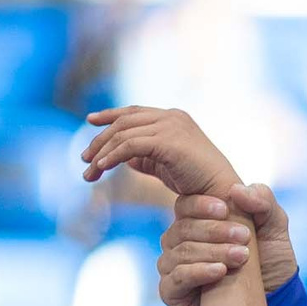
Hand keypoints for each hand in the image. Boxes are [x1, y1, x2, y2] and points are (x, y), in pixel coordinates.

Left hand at [80, 106, 240, 199]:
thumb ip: (146, 156)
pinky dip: (112, 156)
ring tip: (90, 171)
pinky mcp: (168, 141)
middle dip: (99, 139)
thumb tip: (122, 157)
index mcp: (173, 118)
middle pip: (123, 121)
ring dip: (101, 152)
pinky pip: (130, 146)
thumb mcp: (166, 165)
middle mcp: (171, 116)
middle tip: (84, 159)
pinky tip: (102, 168)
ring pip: (123, 133)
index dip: (110, 114)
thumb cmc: (198, 183)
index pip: (134, 111)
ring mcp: (170, 126)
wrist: (222, 194)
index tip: (90, 121)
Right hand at [157, 185, 298, 305]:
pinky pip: (176, 277)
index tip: (226, 209)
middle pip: (183, 228)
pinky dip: (199, 272)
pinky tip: (220, 272)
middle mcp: (180, 241)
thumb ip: (262, 201)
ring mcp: (173, 265)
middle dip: (215, 232)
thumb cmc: (270, 260)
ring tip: (242, 258)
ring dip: (213, 252)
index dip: (202, 205)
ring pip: (181, 252)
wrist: (275, 299)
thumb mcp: (274, 227)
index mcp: (197, 221)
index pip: (185, 205)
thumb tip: (237, 189)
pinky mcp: (171, 291)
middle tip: (245, 238)